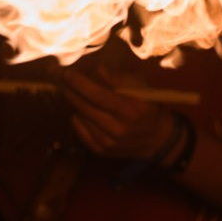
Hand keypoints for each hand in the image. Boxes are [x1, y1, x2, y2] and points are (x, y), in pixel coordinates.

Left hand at [62, 64, 179, 160]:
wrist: (157, 138)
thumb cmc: (148, 107)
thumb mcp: (141, 87)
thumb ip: (119, 78)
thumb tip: (97, 70)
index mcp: (132, 111)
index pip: (99, 96)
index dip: (81, 83)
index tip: (68, 73)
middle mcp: (119, 129)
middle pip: (86, 107)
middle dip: (72, 91)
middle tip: (64, 80)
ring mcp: (109, 142)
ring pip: (80, 118)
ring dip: (76, 104)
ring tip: (77, 95)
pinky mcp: (101, 150)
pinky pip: (79, 131)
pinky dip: (79, 119)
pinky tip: (83, 111)